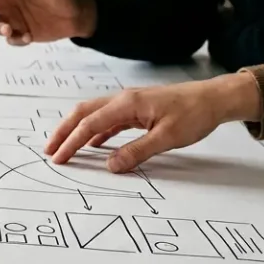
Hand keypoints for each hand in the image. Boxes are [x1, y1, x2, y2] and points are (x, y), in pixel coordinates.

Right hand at [42, 73, 263, 171]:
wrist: (214, 98)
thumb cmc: (194, 114)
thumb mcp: (167, 137)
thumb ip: (137, 151)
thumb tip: (111, 166)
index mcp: (127, 104)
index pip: (90, 124)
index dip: (72, 142)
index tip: (59, 158)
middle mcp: (123, 99)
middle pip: (83, 113)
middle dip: (64, 131)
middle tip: (50, 151)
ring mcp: (130, 103)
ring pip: (93, 114)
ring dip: (77, 130)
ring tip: (65, 147)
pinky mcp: (137, 109)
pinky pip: (108, 119)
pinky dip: (96, 131)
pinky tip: (94, 143)